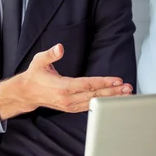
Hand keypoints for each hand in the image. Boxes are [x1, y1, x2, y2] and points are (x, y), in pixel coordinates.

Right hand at [0, 43, 132, 118]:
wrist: (27, 93)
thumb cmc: (35, 75)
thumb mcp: (39, 61)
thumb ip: (51, 54)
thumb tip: (60, 48)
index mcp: (63, 87)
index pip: (88, 85)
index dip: (104, 82)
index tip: (117, 80)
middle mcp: (68, 99)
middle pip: (94, 95)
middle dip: (113, 92)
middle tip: (128, 88)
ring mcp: (70, 105)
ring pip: (94, 102)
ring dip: (110, 98)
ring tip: (125, 94)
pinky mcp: (71, 108)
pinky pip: (90, 106)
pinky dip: (102, 103)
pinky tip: (111, 99)